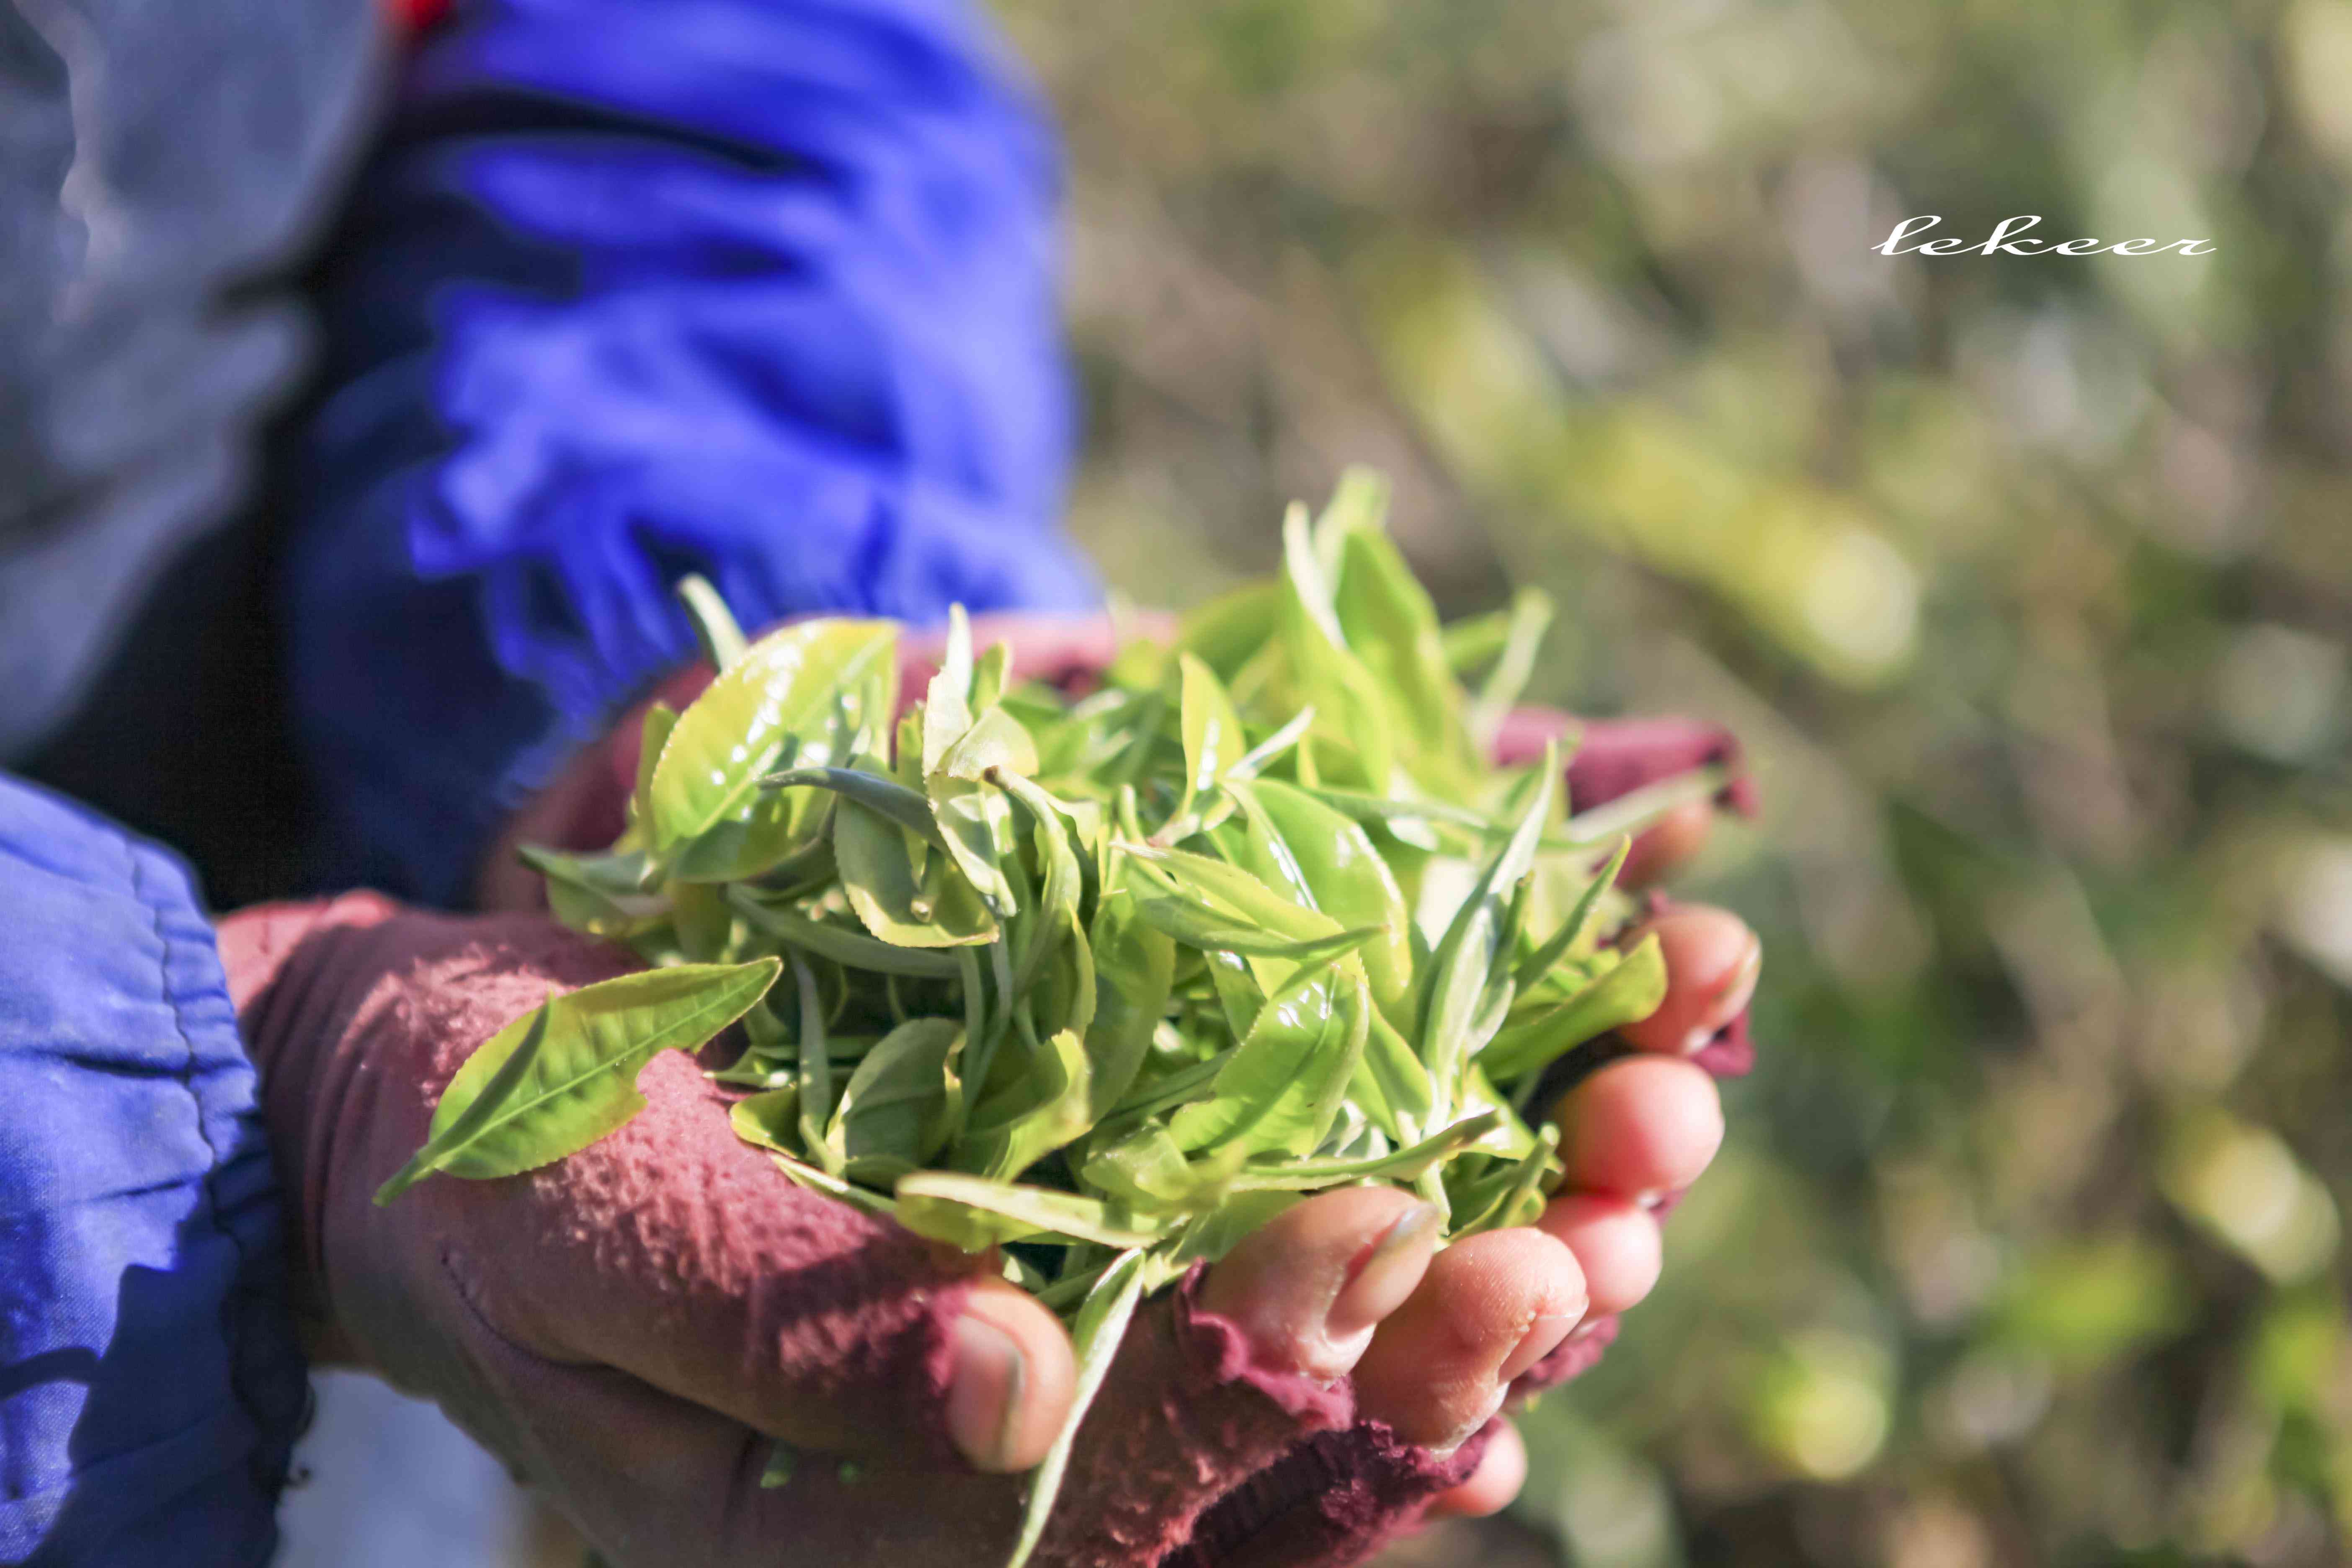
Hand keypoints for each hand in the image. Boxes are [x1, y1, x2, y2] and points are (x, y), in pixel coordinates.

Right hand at [219, 893, 1744, 1564]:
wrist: (479, 1097)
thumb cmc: (503, 1183)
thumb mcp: (599, 1239)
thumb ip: (788, 1323)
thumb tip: (1015, 1396)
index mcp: (923, 1526)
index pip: (1159, 1495)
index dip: (1293, 1373)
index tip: (1400, 1227)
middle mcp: (1060, 1448)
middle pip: (1334, 1421)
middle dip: (1504, 1286)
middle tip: (1641, 1145)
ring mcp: (1117, 1319)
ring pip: (1380, 1301)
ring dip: (1544, 1176)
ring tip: (1680, 1039)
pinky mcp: (1132, 1195)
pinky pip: (1332, 1178)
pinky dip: (1468, 1087)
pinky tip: (1592, 1022)